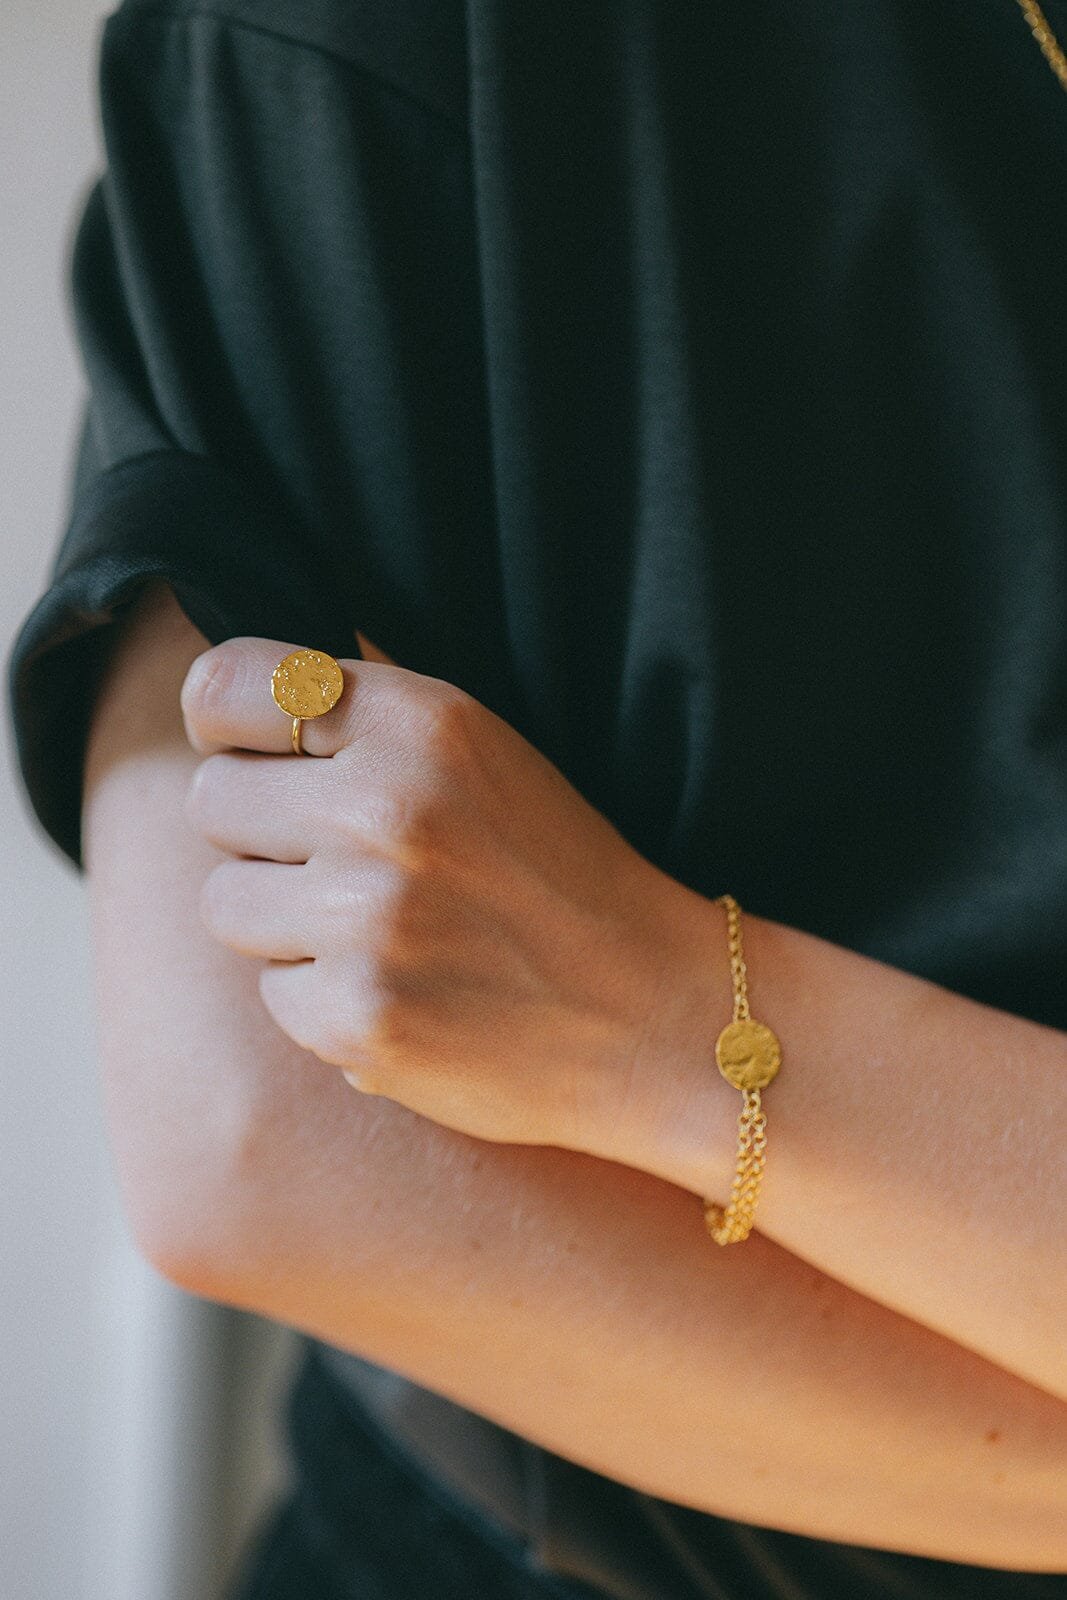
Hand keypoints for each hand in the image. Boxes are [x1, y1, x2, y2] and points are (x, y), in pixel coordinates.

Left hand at [179, 631, 692, 1155]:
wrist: (655, 1013)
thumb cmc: (558, 876)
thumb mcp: (484, 753)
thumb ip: (369, 719)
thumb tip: (240, 699)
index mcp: (421, 722)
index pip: (226, 686)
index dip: (229, 728)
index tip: (260, 759)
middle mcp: (388, 806)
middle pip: (213, 803)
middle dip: (263, 838)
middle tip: (345, 866)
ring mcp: (371, 918)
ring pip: (226, 905)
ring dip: (285, 926)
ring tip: (381, 935)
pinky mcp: (359, 1018)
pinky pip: (272, 996)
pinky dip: (325, 1002)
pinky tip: (407, 994)